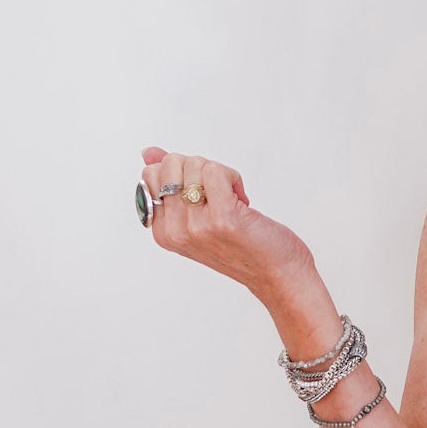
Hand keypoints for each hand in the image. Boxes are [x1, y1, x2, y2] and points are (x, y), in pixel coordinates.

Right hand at [139, 147, 314, 303]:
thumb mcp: (197, 217)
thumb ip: (171, 184)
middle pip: (171, 164)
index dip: (182, 173)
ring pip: (194, 164)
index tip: (202, 194)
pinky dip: (233, 178)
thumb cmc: (243, 245)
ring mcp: (196, 225)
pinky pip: (216, 171)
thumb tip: (149, 153)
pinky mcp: (222, 218)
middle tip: (217, 194)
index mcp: (163, 231)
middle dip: (199, 169)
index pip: (151, 175)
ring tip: (231, 200)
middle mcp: (175, 231)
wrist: (277, 274)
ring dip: (220, 174)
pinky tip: (242, 200)